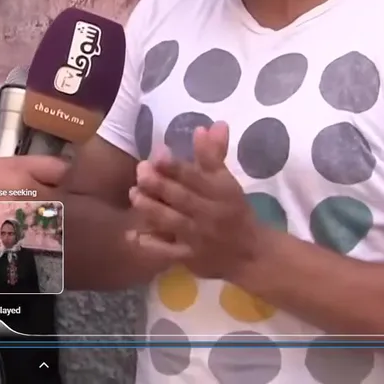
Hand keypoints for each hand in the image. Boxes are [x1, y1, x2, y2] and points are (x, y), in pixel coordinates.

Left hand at [127, 122, 264, 280]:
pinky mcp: (188, 258)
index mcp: (220, 192)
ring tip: (134, 194)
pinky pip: (166, 252)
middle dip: (158, 183)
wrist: (251, 254)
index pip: (197, 177)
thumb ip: (214, 154)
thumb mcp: (228, 182)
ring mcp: (197, 237)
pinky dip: (148, 244)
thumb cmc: (235, 212)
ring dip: (150, 207)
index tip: (158, 153)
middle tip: (140, 170)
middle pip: (181, 197)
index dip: (176, 166)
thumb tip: (209, 125)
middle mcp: (208, 214)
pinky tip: (131, 235)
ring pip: (170, 221)